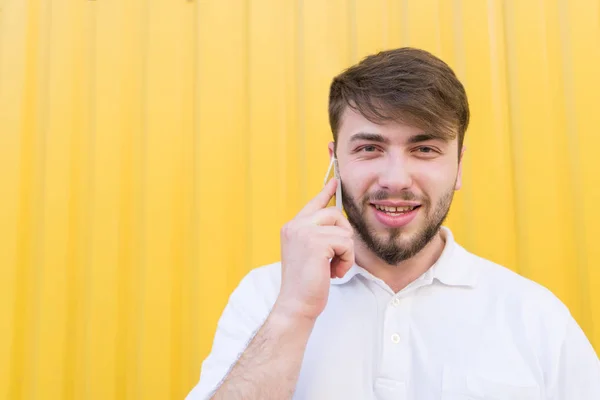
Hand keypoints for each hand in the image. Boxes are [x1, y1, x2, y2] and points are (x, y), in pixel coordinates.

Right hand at [274, 179, 354, 320]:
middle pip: (335, 214)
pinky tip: (333, 272)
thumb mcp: (310, 255)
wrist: (296, 305)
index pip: (313, 204)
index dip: (326, 192)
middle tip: (337, 259)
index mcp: (292, 228)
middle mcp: (295, 226)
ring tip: (332, 269)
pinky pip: (346, 243)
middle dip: (344, 236)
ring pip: (343, 230)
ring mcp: (304, 232)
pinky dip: (346, 260)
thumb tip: (338, 222)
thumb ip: (319, 237)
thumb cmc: (306, 285)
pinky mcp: (315, 243)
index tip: (335, 181)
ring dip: (345, 253)